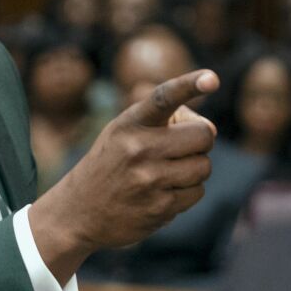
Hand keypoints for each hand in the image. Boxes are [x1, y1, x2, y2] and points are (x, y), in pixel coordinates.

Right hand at [31, 69, 218, 282]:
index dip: (189, 85)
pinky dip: (187, 192)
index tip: (211, 78)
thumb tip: (209, 130)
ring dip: (194, 169)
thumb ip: (164, 120)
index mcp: (129, 123)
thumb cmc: (111, 163)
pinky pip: (197, 192)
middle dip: (200, 141)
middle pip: (203, 135)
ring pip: (204, 166)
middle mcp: (138, 148)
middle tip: (180, 148)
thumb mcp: (123, 131)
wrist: (79, 212)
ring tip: (165, 173)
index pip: (163, 98)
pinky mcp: (159, 207)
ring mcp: (149, 179)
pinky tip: (162, 193)